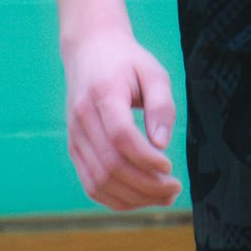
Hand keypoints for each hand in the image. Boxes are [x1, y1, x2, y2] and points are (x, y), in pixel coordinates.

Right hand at [62, 26, 180, 211]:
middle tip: (175, 189)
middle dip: (146, 185)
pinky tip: (142, 197)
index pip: (121, 137)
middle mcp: (82, 119)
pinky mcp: (74, 148)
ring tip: (164, 196)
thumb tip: (161, 144)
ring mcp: (75, 136)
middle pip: (111, 165)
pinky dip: (116, 199)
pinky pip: (91, 184)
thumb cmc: (127, 62)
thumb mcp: (153, 72)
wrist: (89, 51)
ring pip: (100, 181)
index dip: (146, 159)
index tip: (170, 166)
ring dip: (134, 197)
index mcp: (103, 95)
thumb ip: (161, 105)